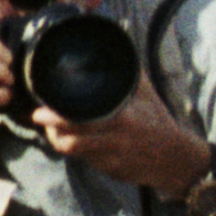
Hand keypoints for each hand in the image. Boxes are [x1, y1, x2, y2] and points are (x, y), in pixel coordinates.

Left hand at [34, 70, 215, 199]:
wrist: (176, 159)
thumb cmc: (158, 121)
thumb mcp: (147, 94)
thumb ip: (128, 72)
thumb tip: (117, 44)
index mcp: (124, 119)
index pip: (84, 119)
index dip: (60, 117)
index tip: (44, 107)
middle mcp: (116, 141)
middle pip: (73, 140)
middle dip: (52, 129)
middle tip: (39, 116)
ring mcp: (112, 159)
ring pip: (75, 153)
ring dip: (59, 140)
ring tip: (50, 127)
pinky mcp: (110, 171)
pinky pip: (85, 160)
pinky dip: (75, 150)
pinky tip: (69, 139)